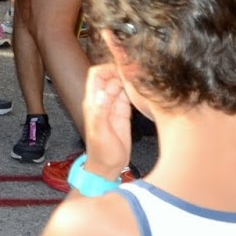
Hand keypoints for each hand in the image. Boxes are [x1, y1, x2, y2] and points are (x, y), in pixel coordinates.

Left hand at [83, 63, 134, 177]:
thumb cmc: (101, 152)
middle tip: (136, 76)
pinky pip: (127, 95)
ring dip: (129, 81)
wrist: (108, 166)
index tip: (122, 70)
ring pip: (120, 84)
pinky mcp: (124, 112)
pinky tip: (142, 92)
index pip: (96, 75)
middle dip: (120, 72)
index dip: (107, 69)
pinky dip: (133, 91)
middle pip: (110, 76)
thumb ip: (100, 113)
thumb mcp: (100, 133)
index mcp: (93, 102)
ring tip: (142, 81)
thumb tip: (103, 94)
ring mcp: (113, 106)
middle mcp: (102, 101)